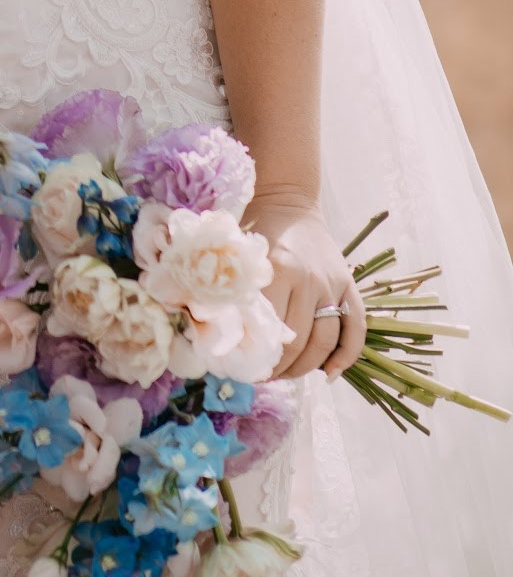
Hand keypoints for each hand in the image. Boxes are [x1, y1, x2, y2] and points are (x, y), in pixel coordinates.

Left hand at [244, 194, 367, 379]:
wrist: (288, 200)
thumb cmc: (257, 230)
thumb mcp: (243, 258)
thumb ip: (237, 295)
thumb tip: (221, 338)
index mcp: (279, 272)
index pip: (271, 330)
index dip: (258, 357)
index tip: (246, 370)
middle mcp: (310, 280)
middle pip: (299, 341)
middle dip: (280, 367)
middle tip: (263, 376)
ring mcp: (333, 284)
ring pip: (326, 341)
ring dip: (307, 368)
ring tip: (287, 376)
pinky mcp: (349, 284)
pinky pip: (356, 327)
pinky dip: (347, 356)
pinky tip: (331, 375)